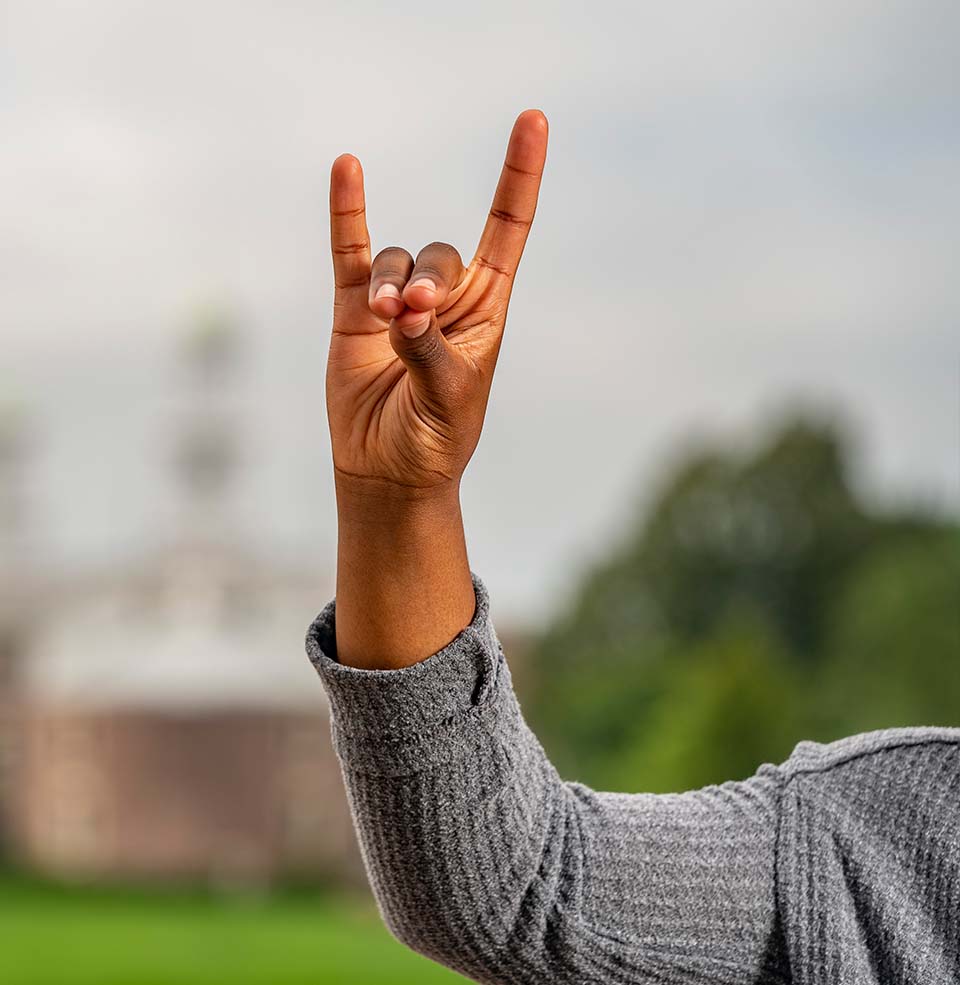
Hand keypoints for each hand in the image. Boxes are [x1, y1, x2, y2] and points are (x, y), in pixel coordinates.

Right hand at [325, 110, 548, 495]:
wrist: (388, 470)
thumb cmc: (435, 439)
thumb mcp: (449, 397)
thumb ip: (428, 348)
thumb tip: (404, 308)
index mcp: (487, 311)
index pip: (509, 229)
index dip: (520, 176)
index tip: (533, 120)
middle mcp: (445, 298)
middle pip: (442, 253)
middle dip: (428, 280)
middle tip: (414, 316)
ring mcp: (396, 301)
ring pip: (395, 260)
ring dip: (390, 283)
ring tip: (386, 321)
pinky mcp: (353, 312)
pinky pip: (350, 252)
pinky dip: (348, 213)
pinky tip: (348, 169)